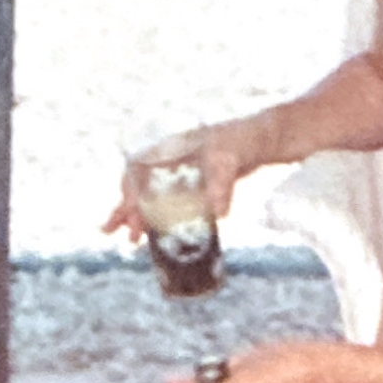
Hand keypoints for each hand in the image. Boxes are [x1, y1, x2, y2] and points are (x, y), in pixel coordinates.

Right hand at [101, 116, 267, 242]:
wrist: (259, 142)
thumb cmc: (241, 141)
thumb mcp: (230, 160)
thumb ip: (222, 185)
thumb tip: (219, 214)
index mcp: (170, 149)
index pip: (138, 170)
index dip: (130, 191)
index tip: (130, 211)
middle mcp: (168, 162)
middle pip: (139, 186)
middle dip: (127, 210)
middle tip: (123, 234)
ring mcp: (178, 176)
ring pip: (150, 197)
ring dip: (138, 217)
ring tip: (131, 240)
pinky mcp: (190, 188)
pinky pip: (167, 205)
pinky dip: (159, 219)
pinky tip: (154, 235)